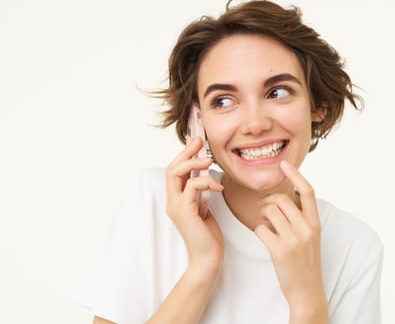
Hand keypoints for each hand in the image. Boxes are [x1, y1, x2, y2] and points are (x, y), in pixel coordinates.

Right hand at [165, 137, 224, 270]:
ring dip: (193, 162)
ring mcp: (176, 206)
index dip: (184, 155)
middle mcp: (172, 201)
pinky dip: (205, 181)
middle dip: (185, 152)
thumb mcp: (204, 207)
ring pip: (175, 173)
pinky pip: (191, 186)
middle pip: (171, 168)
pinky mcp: (184, 211)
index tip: (197, 142)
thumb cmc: (208, 235)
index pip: (175, 171)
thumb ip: (200, 192)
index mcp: (176, 199)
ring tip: (209, 160)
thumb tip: (204, 174)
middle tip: (199, 141)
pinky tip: (218, 186)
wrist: (208, 258)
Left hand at [254, 160, 326, 319]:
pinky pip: (260, 228)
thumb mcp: (310, 236)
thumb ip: (301, 217)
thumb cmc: (306, 261)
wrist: (307, 290)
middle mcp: (306, 228)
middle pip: (281, 199)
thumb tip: (282, 199)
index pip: (308, 191)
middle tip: (265, 211)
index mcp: (315, 222)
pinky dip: (259, 231)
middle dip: (268, 201)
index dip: (296, 174)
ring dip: (262, 216)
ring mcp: (294, 239)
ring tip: (267, 226)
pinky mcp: (279, 250)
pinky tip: (265, 238)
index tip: (284, 164)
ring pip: (269, 211)